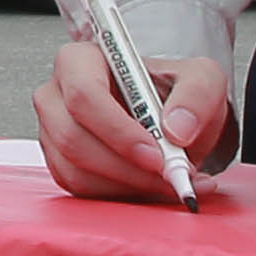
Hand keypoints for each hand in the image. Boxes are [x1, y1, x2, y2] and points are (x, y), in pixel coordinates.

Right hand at [33, 42, 236, 203]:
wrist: (171, 119)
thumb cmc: (176, 92)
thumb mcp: (202, 80)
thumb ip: (197, 96)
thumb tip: (176, 130)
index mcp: (81, 60)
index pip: (83, 94)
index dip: (117, 130)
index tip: (156, 154)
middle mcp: (57, 94)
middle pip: (72, 137)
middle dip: (125, 166)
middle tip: (168, 176)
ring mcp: (53, 131)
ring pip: (75, 170)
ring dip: (127, 185)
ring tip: (169, 182)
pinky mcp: (60, 163)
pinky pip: (80, 189)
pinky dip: (120, 195)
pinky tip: (150, 186)